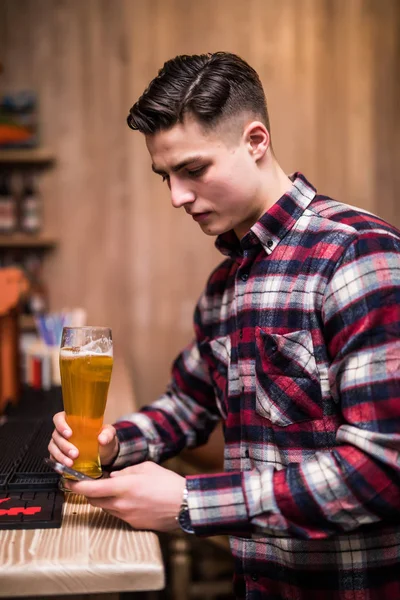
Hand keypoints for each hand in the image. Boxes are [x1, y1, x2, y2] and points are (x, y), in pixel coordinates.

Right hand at [48, 411, 118, 467]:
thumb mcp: (109, 433)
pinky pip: (53, 459)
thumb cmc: (104, 438)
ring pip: (53, 448)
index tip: (69, 434)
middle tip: (75, 454)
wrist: (105, 453)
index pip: (59, 418)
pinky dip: (58, 464)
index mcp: (72, 420)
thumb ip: (107, 434)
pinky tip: (65, 468)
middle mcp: (62, 431)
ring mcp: (59, 443)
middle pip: (56, 435)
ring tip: (71, 463)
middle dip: (64, 445)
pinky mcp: (59, 455)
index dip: (61, 425)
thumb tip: (102, 439)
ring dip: (60, 456)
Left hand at [64, 462, 185, 531]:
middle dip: (88, 492)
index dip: (76, 486)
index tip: (68, 481)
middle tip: (88, 483)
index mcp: (124, 487)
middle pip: (94, 501)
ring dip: (103, 499)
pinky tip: (129, 499)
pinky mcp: (133, 524)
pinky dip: (117, 506)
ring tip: (112, 489)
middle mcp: (122, 504)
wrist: (185, 505)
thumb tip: (114, 476)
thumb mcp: (146, 467)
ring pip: (105, 508)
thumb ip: (126, 471)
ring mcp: (127, 516)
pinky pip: (118, 514)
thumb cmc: (168, 483)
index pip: (91, 489)